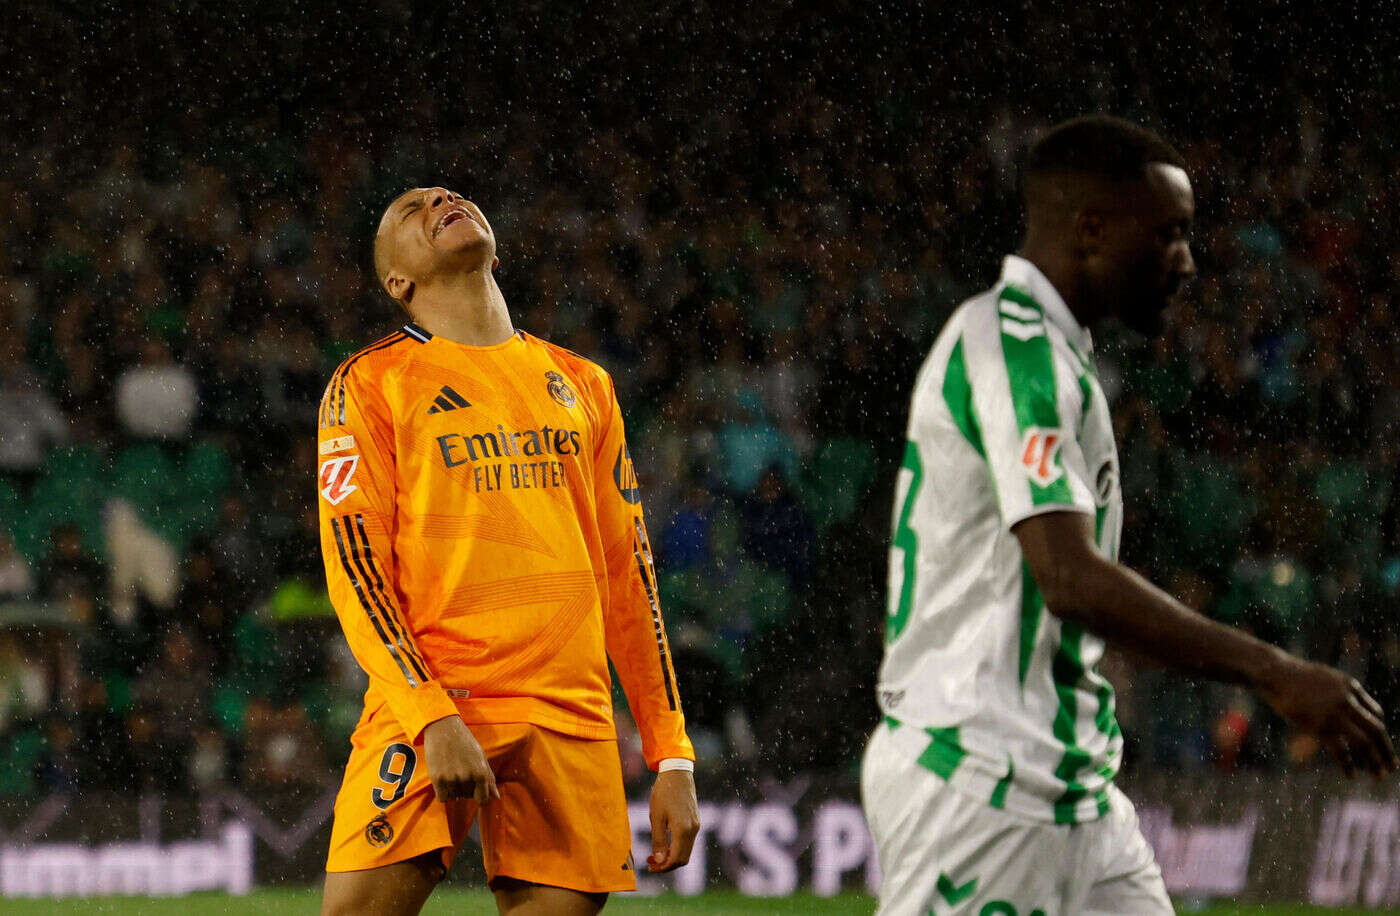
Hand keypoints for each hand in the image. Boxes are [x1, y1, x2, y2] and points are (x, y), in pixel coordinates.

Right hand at [422, 715, 499, 803]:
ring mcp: (452, 779)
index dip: (478, 795)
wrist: (443, 728)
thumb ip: (489, 778)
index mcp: (481, 772)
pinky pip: (442, 798)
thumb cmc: (464, 742)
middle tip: (461, 771)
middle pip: (467, 797)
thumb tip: (496, 797)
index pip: (482, 799)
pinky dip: (443, 792)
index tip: (474, 789)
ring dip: (454, 789)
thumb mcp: (481, 757)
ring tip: (452, 771)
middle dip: (466, 788)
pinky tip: (444, 778)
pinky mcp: (437, 779)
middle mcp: (467, 777)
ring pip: (455, 797)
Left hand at [646, 769, 699, 872]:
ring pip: (686, 851)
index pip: (675, 859)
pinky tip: (665, 843)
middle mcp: (693, 830)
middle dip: (667, 865)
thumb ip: (658, 840)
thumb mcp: (656, 817)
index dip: (662, 867)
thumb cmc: (663, 793)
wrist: (677, 773)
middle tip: (651, 863)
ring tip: (655, 854)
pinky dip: (677, 848)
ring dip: (672, 856)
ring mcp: (696, 826)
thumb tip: (658, 861)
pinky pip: (688, 842)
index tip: (650, 866)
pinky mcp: (696, 821)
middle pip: (683, 859)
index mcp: (683, 830)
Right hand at [1258, 656, 1398, 778]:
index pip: (1376, 713)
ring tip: (1379, 776)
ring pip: (1364, 742)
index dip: (1379, 731)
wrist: (1274, 673)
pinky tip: (1350, 776)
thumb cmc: (1294, 676)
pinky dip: (1347, 765)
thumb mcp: (1324, 678)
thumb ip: (1340, 691)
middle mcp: (1347, 701)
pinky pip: (1339, 751)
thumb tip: (1350, 707)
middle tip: (1392, 767)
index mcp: (1351, 687)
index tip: (1380, 745)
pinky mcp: (1319, 726)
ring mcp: (1334, 714)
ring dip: (1374, 761)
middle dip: (1386, 750)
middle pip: (1376, 730)